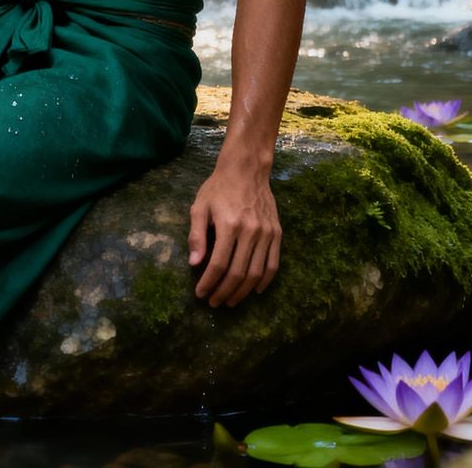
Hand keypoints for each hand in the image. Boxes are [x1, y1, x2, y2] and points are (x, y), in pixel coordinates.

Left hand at [187, 164, 280, 307]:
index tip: (200, 293)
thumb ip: (196, 236)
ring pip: (256, 273)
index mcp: (228, 225)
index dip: (209, 283)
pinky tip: (255, 290)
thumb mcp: (200, 207)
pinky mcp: (277, 233)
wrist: (246, 170)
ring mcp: (266, 233)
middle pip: (238, 272)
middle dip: (224, 292)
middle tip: (214, 302)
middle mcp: (250, 231)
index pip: (218, 263)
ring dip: (243, 292)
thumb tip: (194, 263)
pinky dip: (265, 281)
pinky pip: (273, 264)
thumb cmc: (218, 188)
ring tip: (230, 300)